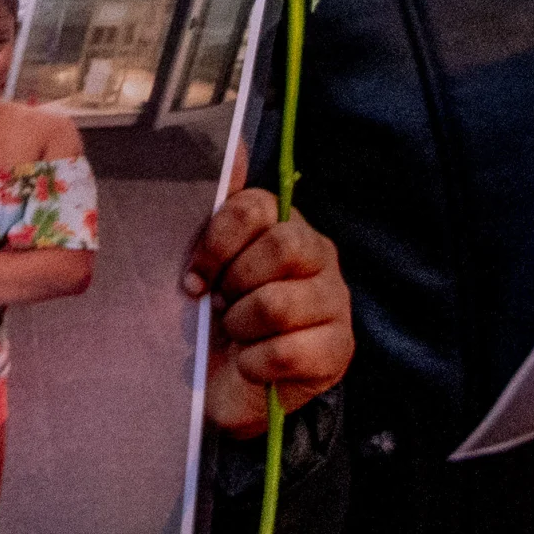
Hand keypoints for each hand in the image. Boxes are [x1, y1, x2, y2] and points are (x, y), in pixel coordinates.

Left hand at [188, 189, 349, 435]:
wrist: (226, 388)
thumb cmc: (214, 318)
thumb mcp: (206, 264)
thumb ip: (218, 209)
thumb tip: (234, 144)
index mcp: (285, 224)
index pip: (256, 207)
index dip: (217, 243)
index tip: (194, 277)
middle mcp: (320, 255)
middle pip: (280, 247)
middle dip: (236, 283)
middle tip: (222, 305)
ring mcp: (335, 302)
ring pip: (279, 303)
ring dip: (242, 326)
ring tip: (237, 336)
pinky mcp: (339, 350)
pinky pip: (288, 352)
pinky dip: (256, 363)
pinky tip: (252, 365)